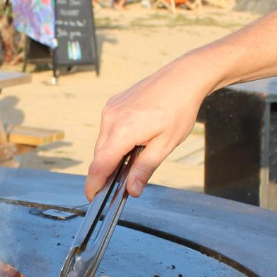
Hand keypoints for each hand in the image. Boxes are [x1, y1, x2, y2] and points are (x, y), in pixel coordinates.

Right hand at [85, 57, 216, 200]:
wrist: (182, 78)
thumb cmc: (179, 109)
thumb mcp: (165, 145)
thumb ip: (144, 169)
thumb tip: (132, 190)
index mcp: (122, 131)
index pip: (99, 166)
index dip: (94, 185)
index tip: (93, 199)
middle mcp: (110, 119)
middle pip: (100, 156)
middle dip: (107, 173)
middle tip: (123, 185)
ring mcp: (110, 109)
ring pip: (103, 143)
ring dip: (113, 156)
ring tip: (136, 157)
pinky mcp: (113, 104)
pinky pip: (108, 129)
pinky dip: (115, 141)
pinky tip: (134, 141)